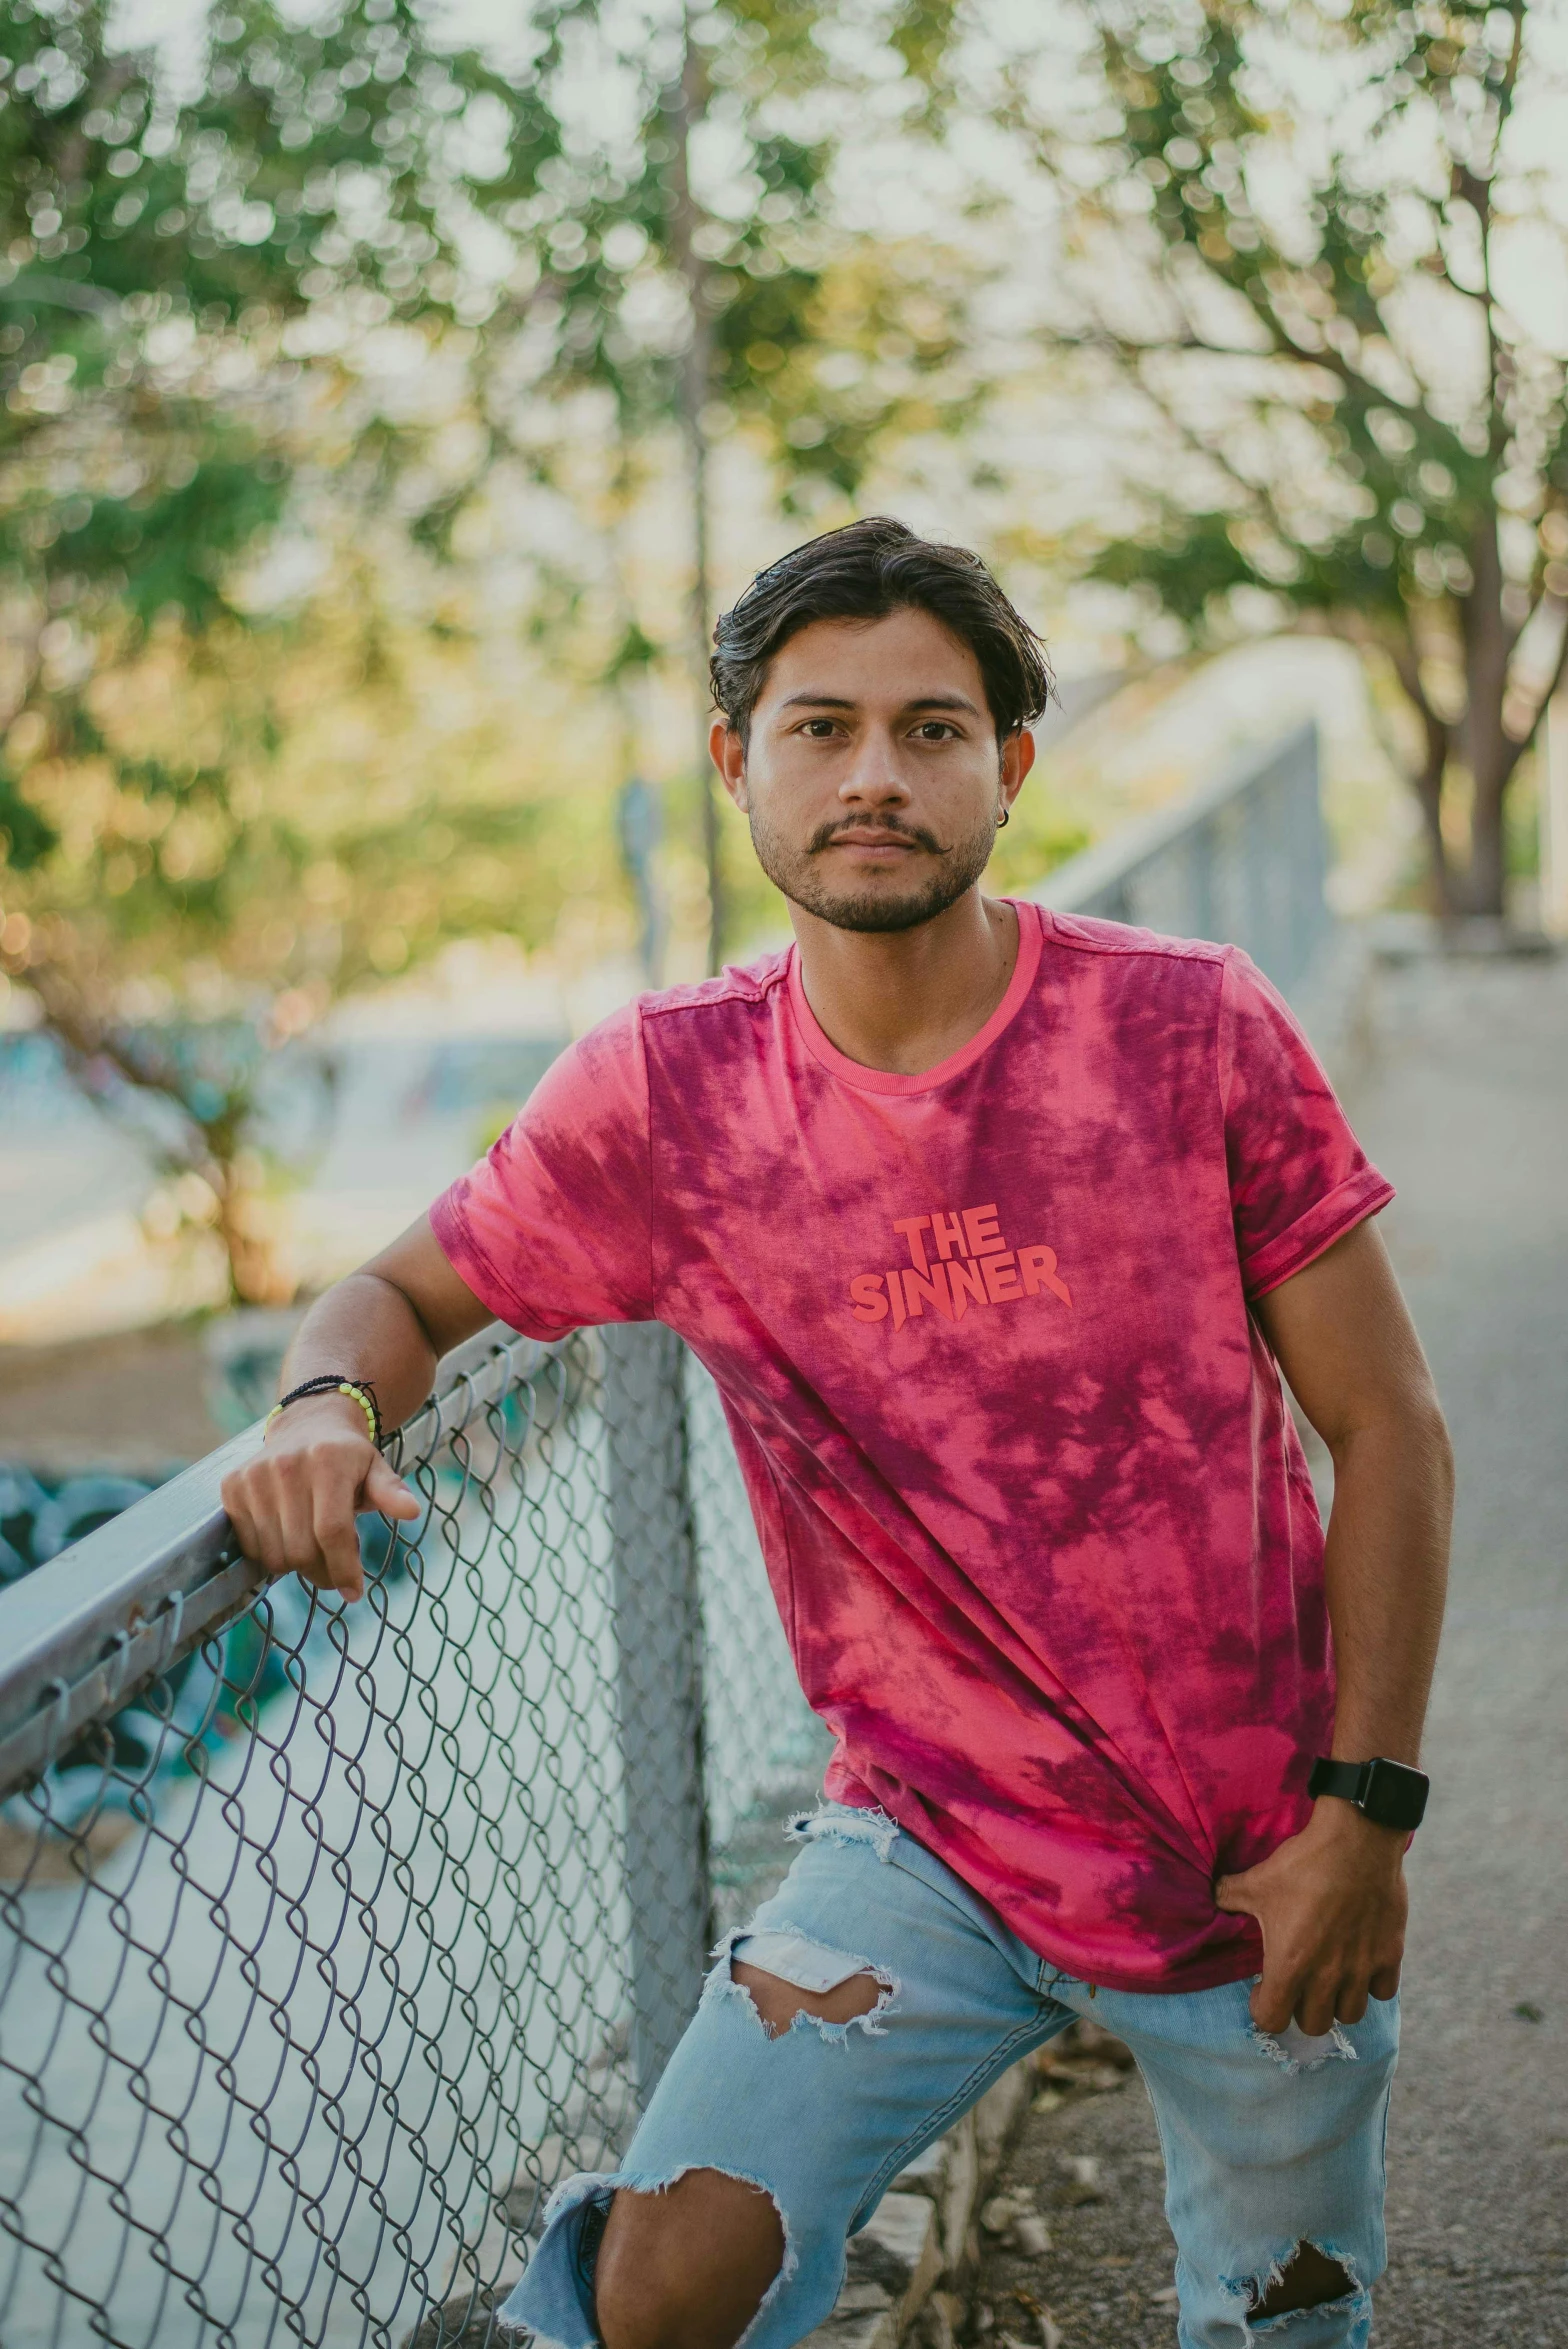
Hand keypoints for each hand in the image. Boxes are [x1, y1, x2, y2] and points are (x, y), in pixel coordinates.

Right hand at [220, 1394, 420, 1602]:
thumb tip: (412, 1511)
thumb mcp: (375, 1468)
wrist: (306, 1424)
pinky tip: (288, 1537)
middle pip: (302, 1550)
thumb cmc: (347, 1456)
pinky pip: (250, 1545)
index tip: (354, 1592)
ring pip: (274, 1554)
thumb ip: (390, 1492)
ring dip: (296, 1566)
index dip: (344, 1568)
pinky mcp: (232, 1486)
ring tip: (313, 1549)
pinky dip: (271, 1554)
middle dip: (322, 1572)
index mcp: (328, 1461)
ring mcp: (254, 1476)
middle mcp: (286, 1466)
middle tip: (335, 1571)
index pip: (332, 1531)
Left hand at [1214, 1800, 1406, 2035]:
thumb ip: (1228, 1896)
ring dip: (1337, 2002)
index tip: (1262, 1988)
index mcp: (1289, 1965)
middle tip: (1298, 1983)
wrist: (1356, 1843)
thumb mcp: (1256, 1881)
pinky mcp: (1389, 1956)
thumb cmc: (1302, 1866)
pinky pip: (1383, 1992)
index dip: (1262, 2008)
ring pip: (1350, 2015)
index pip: (1272, 2021)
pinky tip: (1360, 1963)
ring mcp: (1361, 1969)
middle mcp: (1326, 1977)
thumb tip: (1212, 1897)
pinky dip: (1371, 1984)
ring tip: (1329, 1978)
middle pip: (1314, 2025)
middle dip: (1301, 2009)